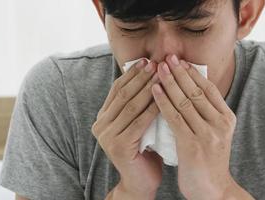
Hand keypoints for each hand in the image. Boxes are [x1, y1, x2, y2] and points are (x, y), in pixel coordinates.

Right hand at [92, 59, 162, 198]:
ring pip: (131, 106)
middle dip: (140, 77)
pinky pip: (139, 122)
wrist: (140, 181)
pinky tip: (164, 98)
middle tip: (156, 63)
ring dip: (147, 89)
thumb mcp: (136, 123)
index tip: (147, 60)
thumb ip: (136, 105)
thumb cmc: (143, 150)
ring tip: (161, 75)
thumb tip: (150, 74)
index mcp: (103, 117)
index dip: (132, 74)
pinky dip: (152, 108)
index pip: (117, 89)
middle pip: (123, 95)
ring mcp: (107, 136)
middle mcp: (100, 125)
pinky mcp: (118, 146)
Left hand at [151, 54, 237, 198]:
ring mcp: (208, 134)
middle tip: (167, 57)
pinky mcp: (193, 144)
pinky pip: (174, 117)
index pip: (208, 88)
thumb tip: (189, 90)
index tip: (179, 60)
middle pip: (196, 91)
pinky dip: (163, 101)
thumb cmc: (208, 160)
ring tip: (158, 68)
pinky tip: (154, 90)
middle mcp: (220, 123)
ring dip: (169, 82)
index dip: (192, 73)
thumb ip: (205, 113)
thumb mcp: (214, 133)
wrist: (212, 189)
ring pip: (185, 101)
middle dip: (180, 72)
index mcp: (227, 118)